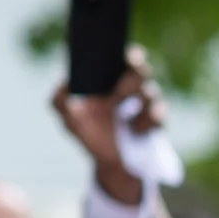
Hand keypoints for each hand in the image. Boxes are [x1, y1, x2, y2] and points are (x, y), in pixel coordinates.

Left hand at [53, 45, 166, 206]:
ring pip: (151, 92)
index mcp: (111, 80)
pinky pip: (158, 115)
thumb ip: (59, 102)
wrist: (111, 163)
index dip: (128, 54)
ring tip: (127, 120)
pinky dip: (148, 121)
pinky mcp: (157, 122)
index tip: (126, 55)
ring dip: (139, 103)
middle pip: (141, 70)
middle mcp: (132, 88)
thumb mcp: (70, 120)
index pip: (123, 58)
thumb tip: (63, 85)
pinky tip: (136, 130)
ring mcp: (147, 105)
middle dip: (134, 74)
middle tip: (123, 86)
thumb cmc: (91, 134)